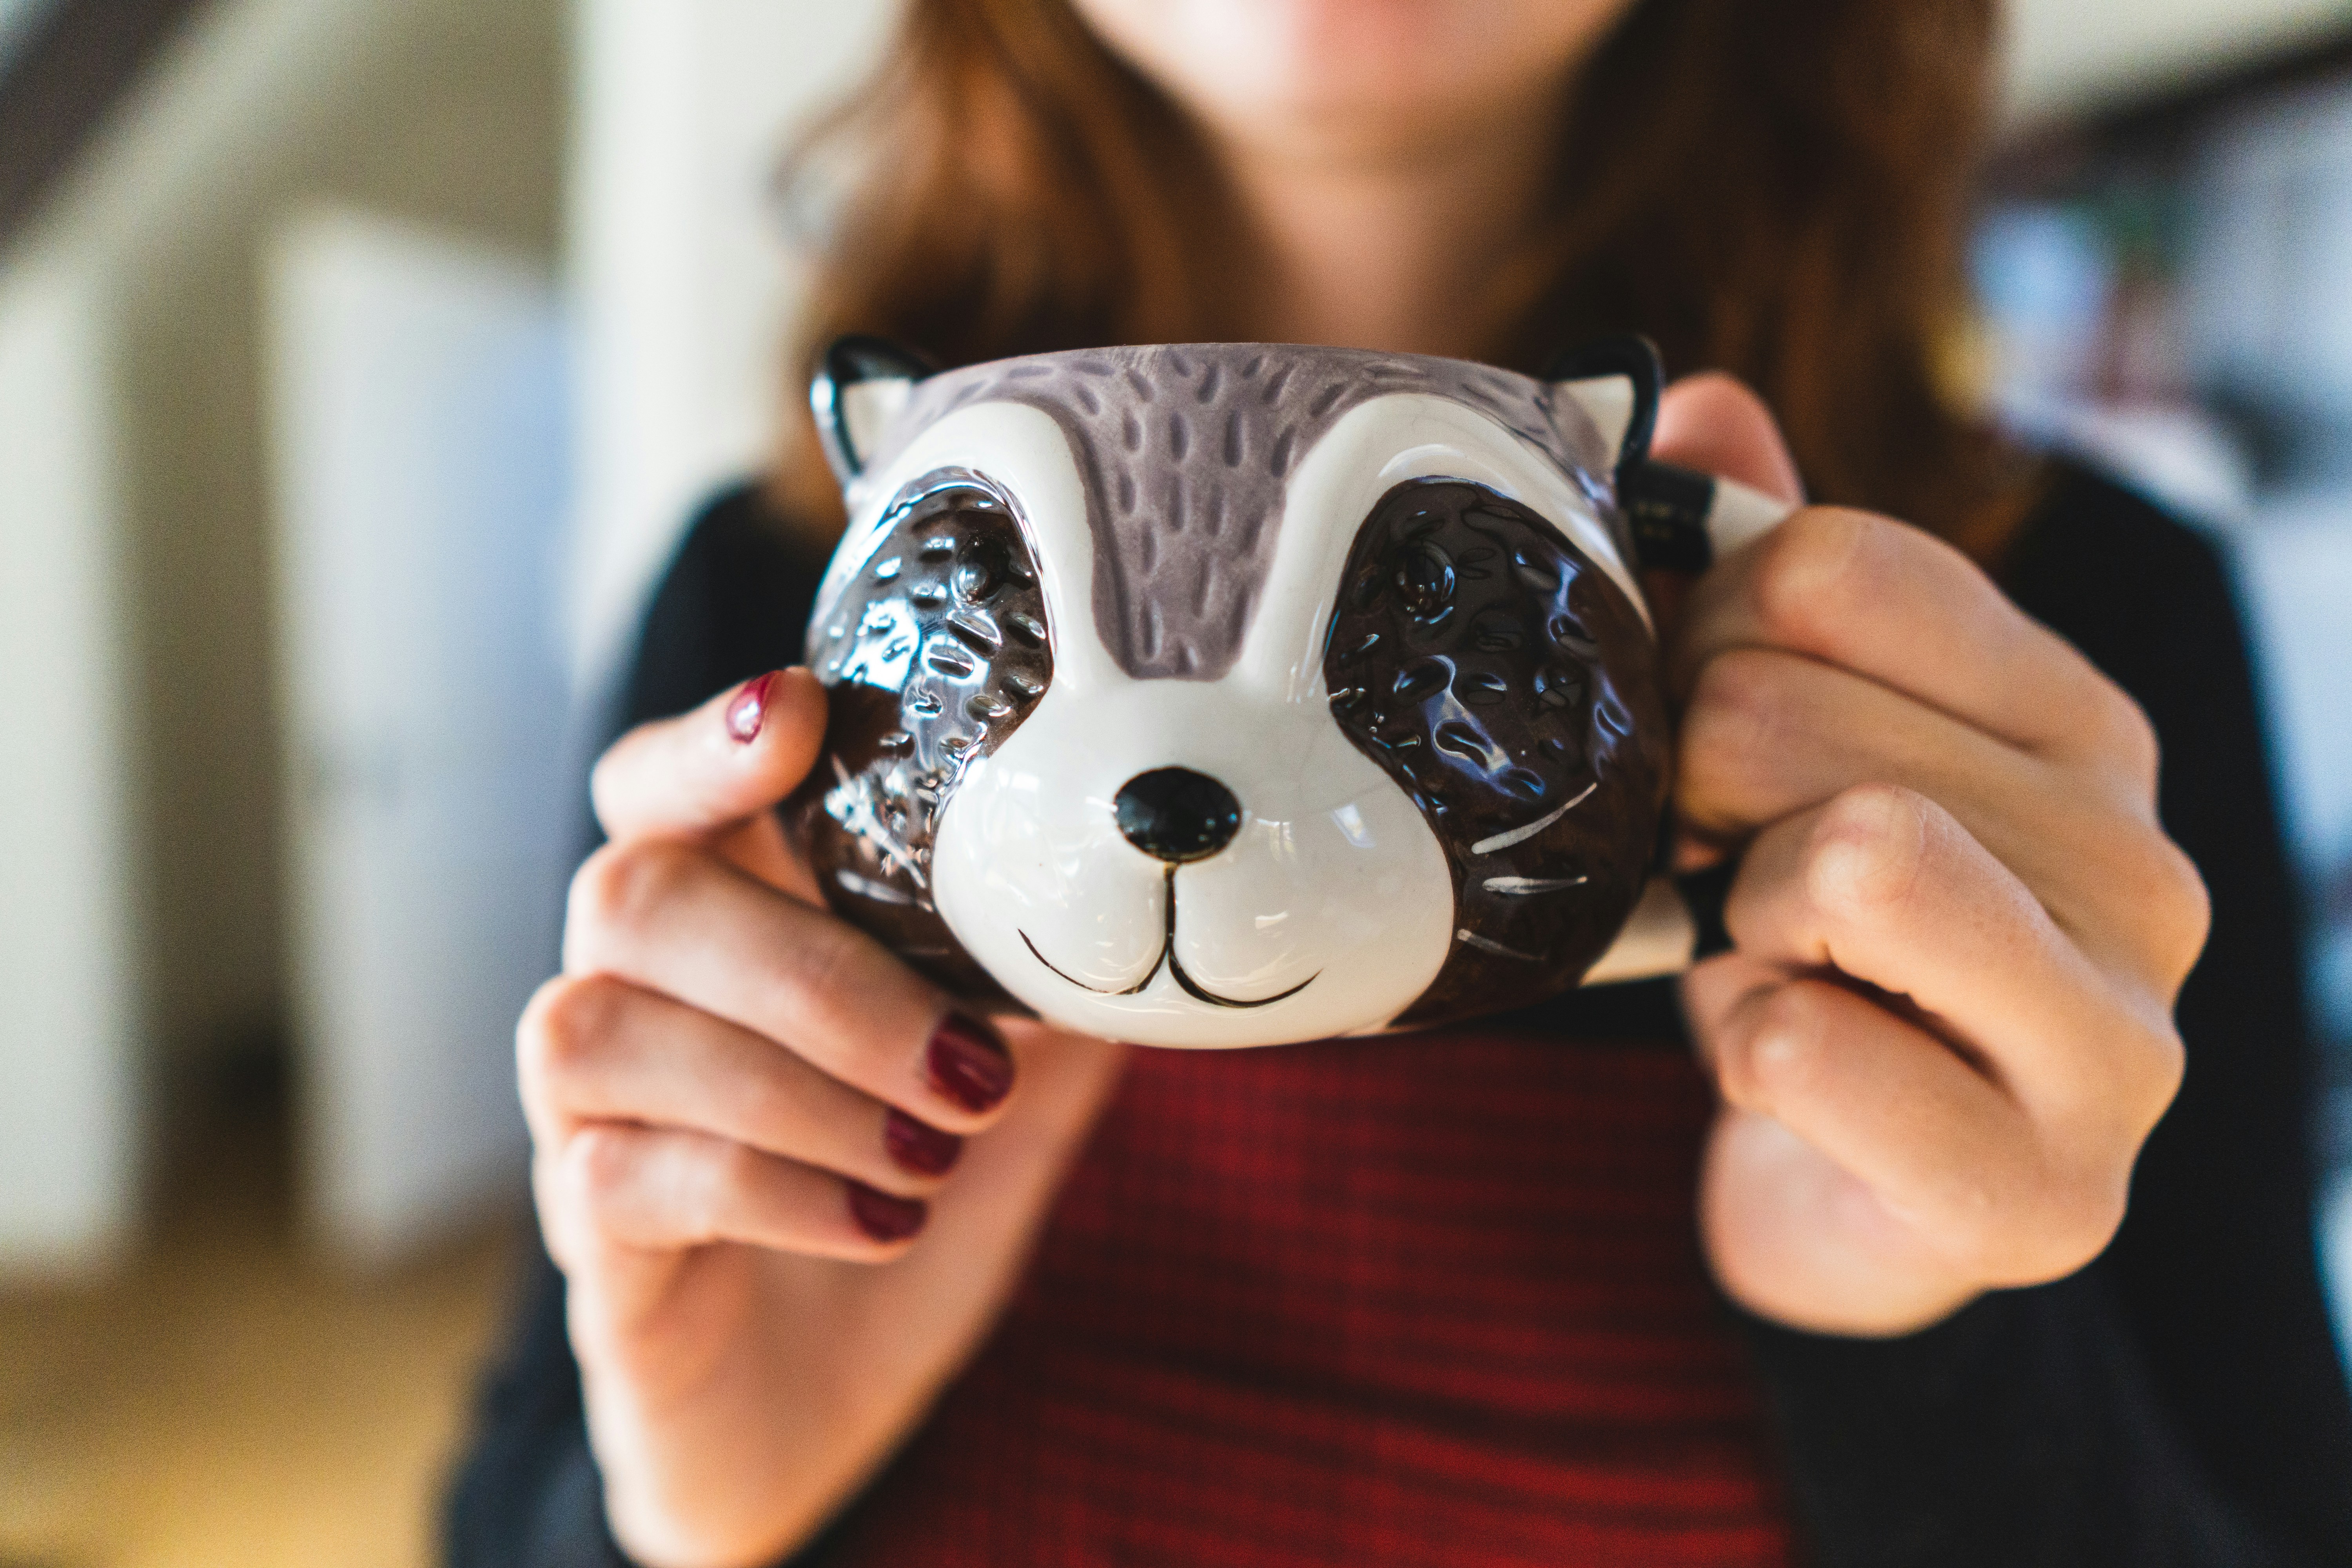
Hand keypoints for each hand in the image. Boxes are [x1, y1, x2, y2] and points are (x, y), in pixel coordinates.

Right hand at [519, 669, 1124, 1565]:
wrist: (821, 1402)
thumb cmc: (902, 1200)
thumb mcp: (1011, 1086)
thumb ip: (1050, 984)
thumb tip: (1143, 896)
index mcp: (725, 924)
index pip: (654, 789)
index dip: (704, 745)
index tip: (797, 713)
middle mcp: (627, 995)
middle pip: (628, 896)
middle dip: (813, 970)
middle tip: (967, 1065)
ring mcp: (586, 1119)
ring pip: (601, 1030)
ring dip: (792, 1086)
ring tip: (933, 1151)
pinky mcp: (587, 1238)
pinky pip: (619, 1177)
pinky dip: (772, 1190)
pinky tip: (883, 1220)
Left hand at [1652, 378, 2209, 1336]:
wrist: (1856, 1184)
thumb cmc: (1825, 949)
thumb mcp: (1791, 748)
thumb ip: (1761, 578)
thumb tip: (1698, 408)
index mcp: (2079, 724)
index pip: (1832, 563)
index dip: (1702, 632)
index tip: (1697, 723)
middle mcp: (2141, 863)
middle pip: (1784, 708)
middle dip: (1691, 789)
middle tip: (1717, 866)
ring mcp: (2118, 1039)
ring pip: (1834, 856)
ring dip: (1733, 911)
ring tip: (1766, 954)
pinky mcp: (2041, 1192)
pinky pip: (1797, 1041)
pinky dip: (1742, 1045)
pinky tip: (1785, 1062)